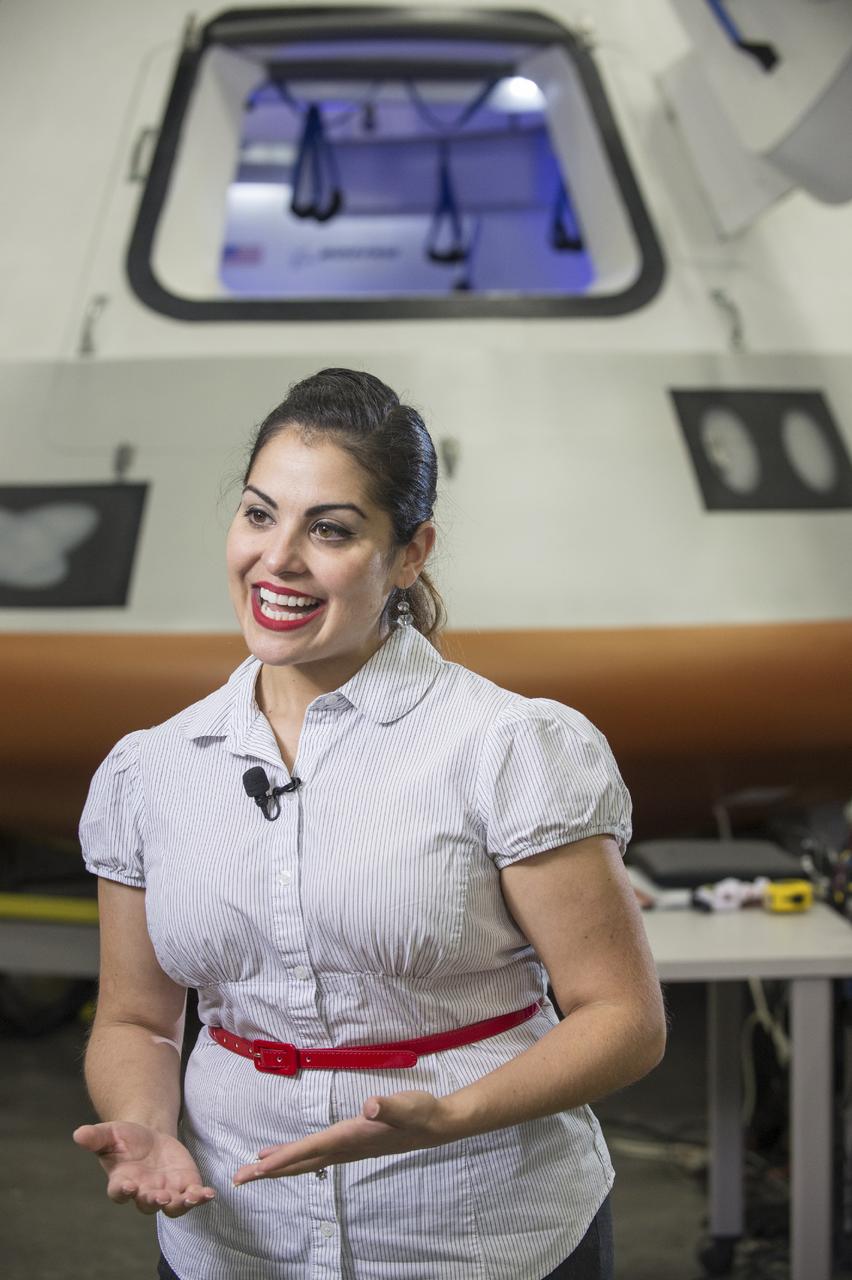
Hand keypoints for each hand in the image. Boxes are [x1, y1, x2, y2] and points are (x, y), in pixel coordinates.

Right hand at [73, 1121, 215, 1215]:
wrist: (149, 1136)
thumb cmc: (125, 1138)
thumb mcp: (110, 1133)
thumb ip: (95, 1137)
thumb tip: (77, 1134)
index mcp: (122, 1182)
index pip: (119, 1193)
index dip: (123, 1192)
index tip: (129, 1186)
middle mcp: (143, 1193)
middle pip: (147, 1204)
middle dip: (154, 1201)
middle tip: (160, 1197)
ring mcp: (165, 1192)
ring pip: (172, 1207)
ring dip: (182, 1204)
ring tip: (192, 1197)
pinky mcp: (184, 1186)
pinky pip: (192, 1198)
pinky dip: (200, 1197)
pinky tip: (209, 1193)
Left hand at [232, 1090, 454, 1183]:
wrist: (437, 1125)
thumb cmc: (421, 1112)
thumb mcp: (407, 1104)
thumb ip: (388, 1106)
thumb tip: (369, 1106)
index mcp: (351, 1137)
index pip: (310, 1150)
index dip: (283, 1159)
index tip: (256, 1169)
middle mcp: (346, 1148)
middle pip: (301, 1163)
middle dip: (270, 1171)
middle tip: (239, 1179)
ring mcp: (350, 1150)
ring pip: (308, 1162)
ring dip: (281, 1165)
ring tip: (256, 1167)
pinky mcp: (354, 1145)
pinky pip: (318, 1156)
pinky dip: (299, 1158)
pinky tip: (294, 1157)